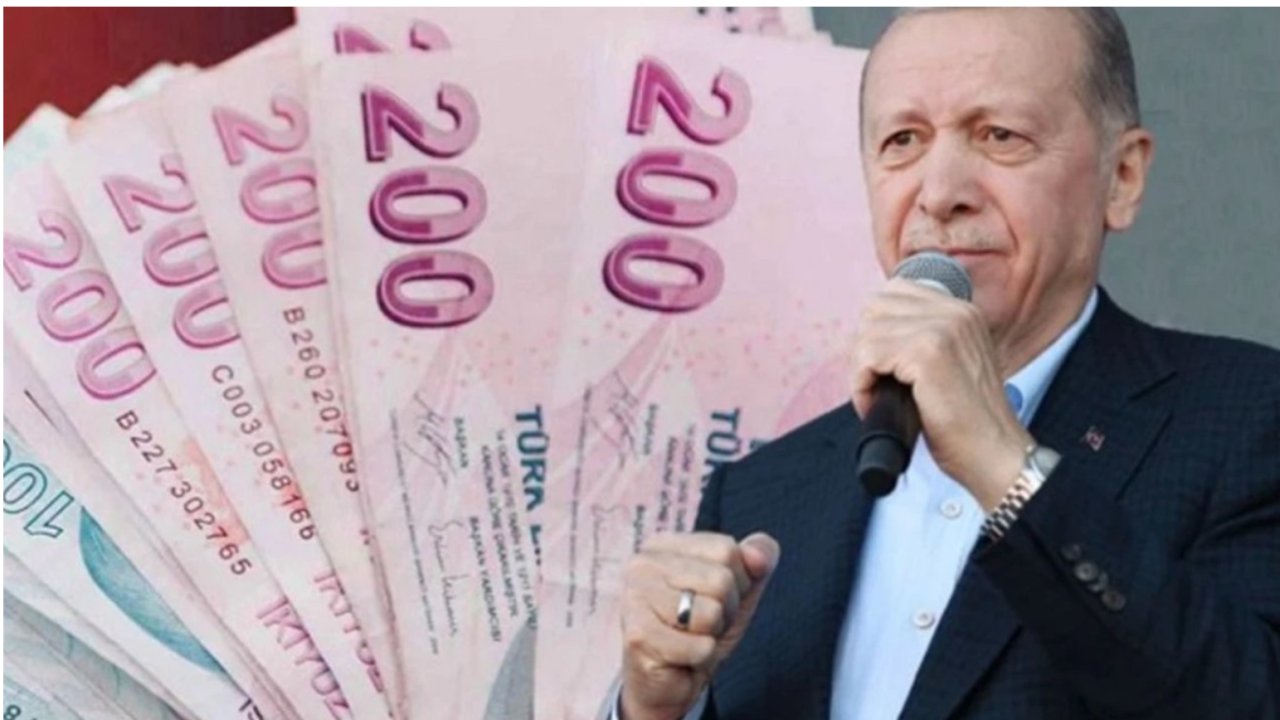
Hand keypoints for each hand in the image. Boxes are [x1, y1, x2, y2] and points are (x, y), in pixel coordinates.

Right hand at [619, 531, 780, 719]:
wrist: (667, 682)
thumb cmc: (699, 629)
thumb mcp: (738, 589)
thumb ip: (758, 558)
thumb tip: (758, 556)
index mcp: (664, 545)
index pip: (726, 549)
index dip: (736, 581)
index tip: (713, 598)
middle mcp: (642, 564)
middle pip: (720, 580)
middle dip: (724, 611)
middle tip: (701, 625)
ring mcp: (635, 598)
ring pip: (710, 614)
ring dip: (711, 635)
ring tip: (691, 637)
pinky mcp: (638, 636)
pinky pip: (700, 647)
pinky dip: (701, 657)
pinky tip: (681, 657)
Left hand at [848, 279, 1032, 509]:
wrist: (995, 454)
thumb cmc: (966, 422)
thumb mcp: (952, 364)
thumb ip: (922, 339)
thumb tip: (870, 332)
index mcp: (962, 310)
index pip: (894, 293)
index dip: (877, 330)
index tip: (882, 366)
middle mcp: (955, 311)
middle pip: (875, 310)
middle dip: (865, 348)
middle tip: (876, 384)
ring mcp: (942, 329)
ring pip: (867, 334)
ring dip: (861, 371)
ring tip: (878, 399)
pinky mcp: (926, 353)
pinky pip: (867, 357)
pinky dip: (861, 386)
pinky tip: (875, 405)